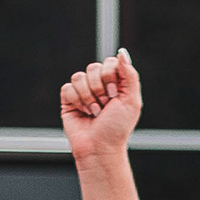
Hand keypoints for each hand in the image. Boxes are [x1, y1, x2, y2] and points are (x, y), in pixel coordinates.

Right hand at [61, 50, 141, 167]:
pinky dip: (77, 101)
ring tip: (94, 111)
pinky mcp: (69, 99)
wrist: (100, 147)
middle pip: (93, 67)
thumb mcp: (132, 100)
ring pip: (79, 77)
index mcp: (115, 82)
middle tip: (105, 105)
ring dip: (88, 97)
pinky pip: (67, 88)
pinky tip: (84, 112)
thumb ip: (129, 74)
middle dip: (99, 89)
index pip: (109, 63)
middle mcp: (99, 84)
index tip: (115, 96)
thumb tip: (122, 52)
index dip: (110, 77)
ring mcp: (83, 91)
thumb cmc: (117, 128)